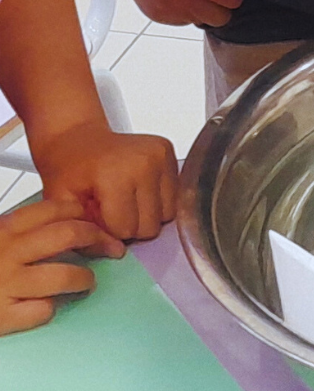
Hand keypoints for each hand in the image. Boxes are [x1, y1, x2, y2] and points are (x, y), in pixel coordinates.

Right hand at [0, 198, 123, 334]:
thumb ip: (25, 231)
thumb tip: (73, 224)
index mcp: (7, 228)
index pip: (58, 209)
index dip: (87, 215)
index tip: (102, 225)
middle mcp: (8, 252)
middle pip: (70, 234)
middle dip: (99, 240)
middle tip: (112, 250)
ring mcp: (6, 284)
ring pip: (64, 276)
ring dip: (84, 279)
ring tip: (88, 283)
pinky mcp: (2, 317)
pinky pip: (41, 311)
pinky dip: (49, 310)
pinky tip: (47, 308)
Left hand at [32, 122, 177, 240]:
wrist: (77, 138)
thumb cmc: (68, 170)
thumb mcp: (62, 204)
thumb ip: (86, 233)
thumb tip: (117, 252)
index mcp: (115, 174)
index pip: (126, 230)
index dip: (108, 230)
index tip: (97, 215)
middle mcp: (144, 163)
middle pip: (150, 225)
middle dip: (129, 226)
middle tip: (112, 208)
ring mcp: (160, 155)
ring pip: (167, 214)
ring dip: (146, 215)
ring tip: (126, 200)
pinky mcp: (169, 152)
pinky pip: (174, 197)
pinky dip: (157, 200)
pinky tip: (138, 190)